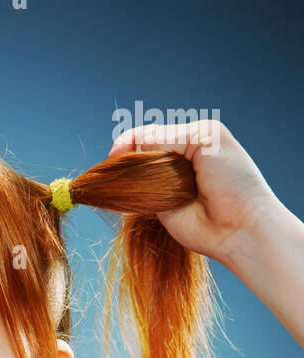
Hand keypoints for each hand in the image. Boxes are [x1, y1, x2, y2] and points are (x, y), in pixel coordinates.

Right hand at [106, 120, 282, 266]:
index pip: (152, 133)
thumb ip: (165, 139)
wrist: (240, 223)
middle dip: (130, 157)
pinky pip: (138, 197)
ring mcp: (168, 185)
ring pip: (137, 175)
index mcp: (192, 138)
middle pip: (141, 152)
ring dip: (129, 177)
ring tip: (126, 182)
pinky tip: (128, 195)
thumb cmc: (232, 179)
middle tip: (121, 167)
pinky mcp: (161, 209)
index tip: (117, 151)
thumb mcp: (202, 140)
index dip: (131, 140)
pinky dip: (131, 195)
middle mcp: (178, 161)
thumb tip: (129, 149)